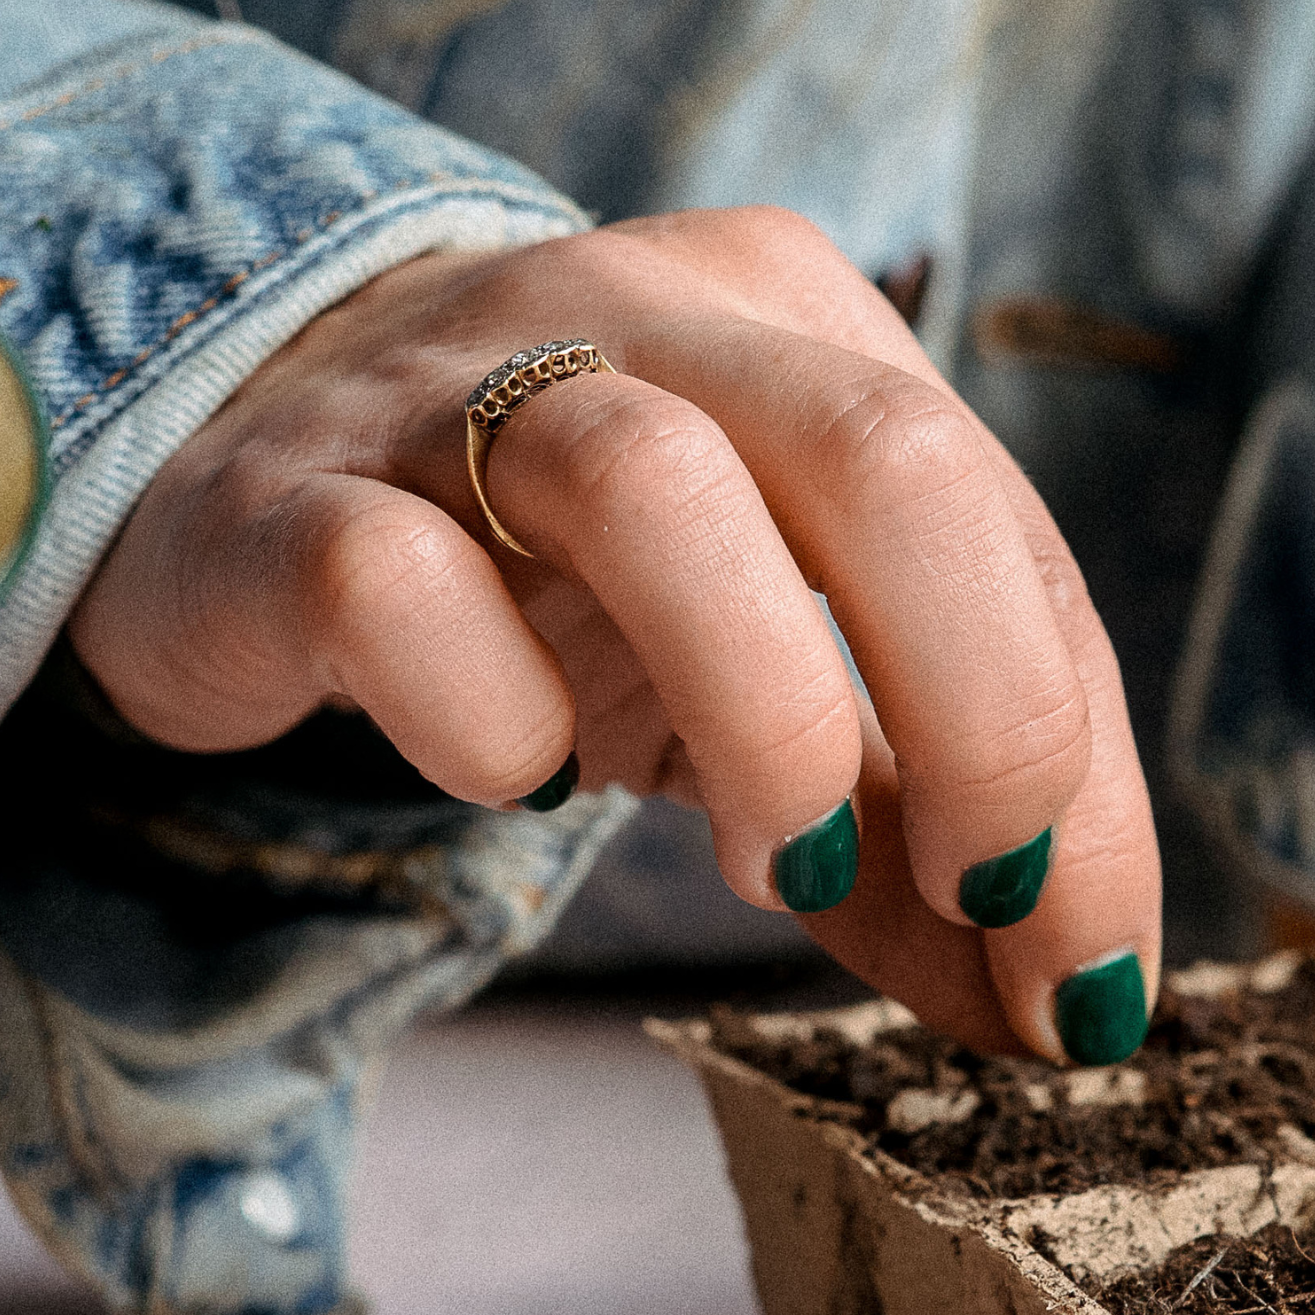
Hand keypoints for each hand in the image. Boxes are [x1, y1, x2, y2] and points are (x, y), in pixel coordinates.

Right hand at [65, 206, 1161, 1063]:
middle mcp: (642, 308)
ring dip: (769, 718)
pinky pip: (401, 591)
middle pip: (886, 465)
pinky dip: (490, 725)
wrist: (219, 472)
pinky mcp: (285, 500)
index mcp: (797, 319)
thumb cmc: (538, 576)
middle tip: (989, 904)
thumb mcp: (750, 669)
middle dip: (989, 716)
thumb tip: (1059, 1007)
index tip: (1095, 982)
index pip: (1005, 534)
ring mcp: (449, 387)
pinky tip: (513, 773)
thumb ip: (900, 816)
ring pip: (655, 492)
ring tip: (771, 873)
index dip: (1084, 773)